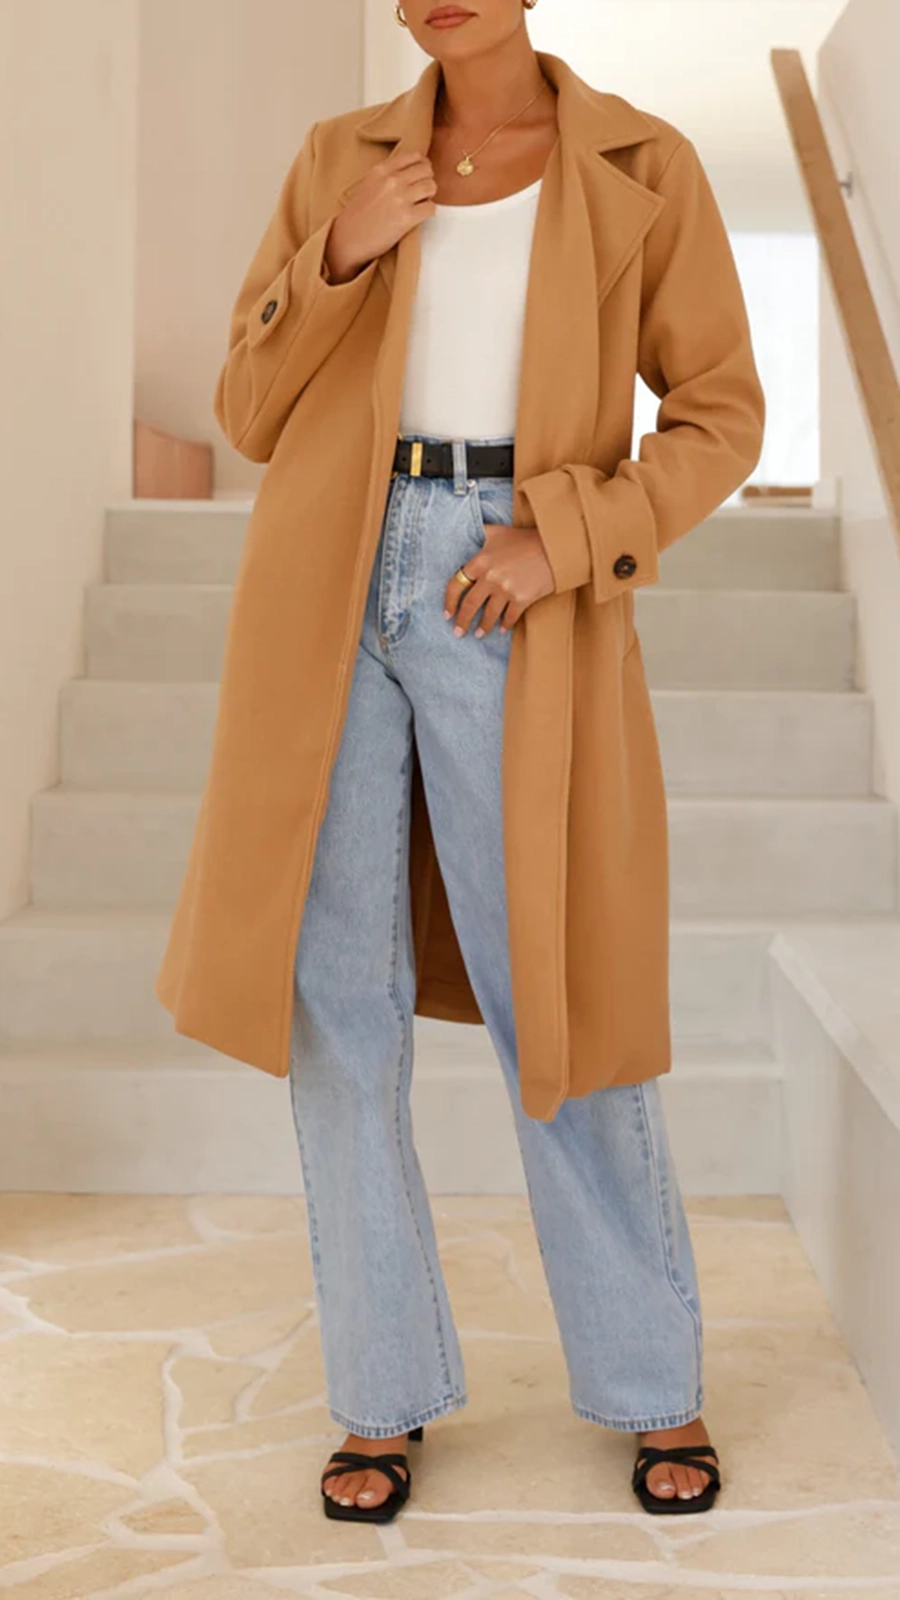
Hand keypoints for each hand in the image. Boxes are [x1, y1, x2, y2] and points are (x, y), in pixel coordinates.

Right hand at [324, 149, 437, 282]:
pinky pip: (431, 208)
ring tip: (419, 205)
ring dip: (429, 196)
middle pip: (426, 170)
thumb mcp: (368, 184)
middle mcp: (392, 180)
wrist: (348, 239)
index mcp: (382, 170)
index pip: (414, 156)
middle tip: (421, 193)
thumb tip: (410, 171)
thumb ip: (387, 175)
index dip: (422, 166)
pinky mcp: (407, 218)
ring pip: (431, 186)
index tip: (419, 176)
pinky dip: (428, 212)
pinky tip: (418, 217)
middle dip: (427, 180)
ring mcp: (400, 198)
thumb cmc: (357, 215)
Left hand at [443, 524, 554, 637]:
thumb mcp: (499, 532)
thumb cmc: (526, 539)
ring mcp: (506, 590)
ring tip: (478, 634)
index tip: (447, 613)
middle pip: (470, 605)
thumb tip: (470, 532)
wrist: (555, 548)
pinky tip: (502, 629)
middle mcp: (490, 578)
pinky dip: (505, 625)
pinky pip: (510, 617)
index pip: (456, 585)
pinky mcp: (522, 599)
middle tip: (458, 633)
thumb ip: (482, 533)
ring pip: (489, 615)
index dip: (449, 601)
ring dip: (483, 627)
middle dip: (462, 622)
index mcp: (480, 561)